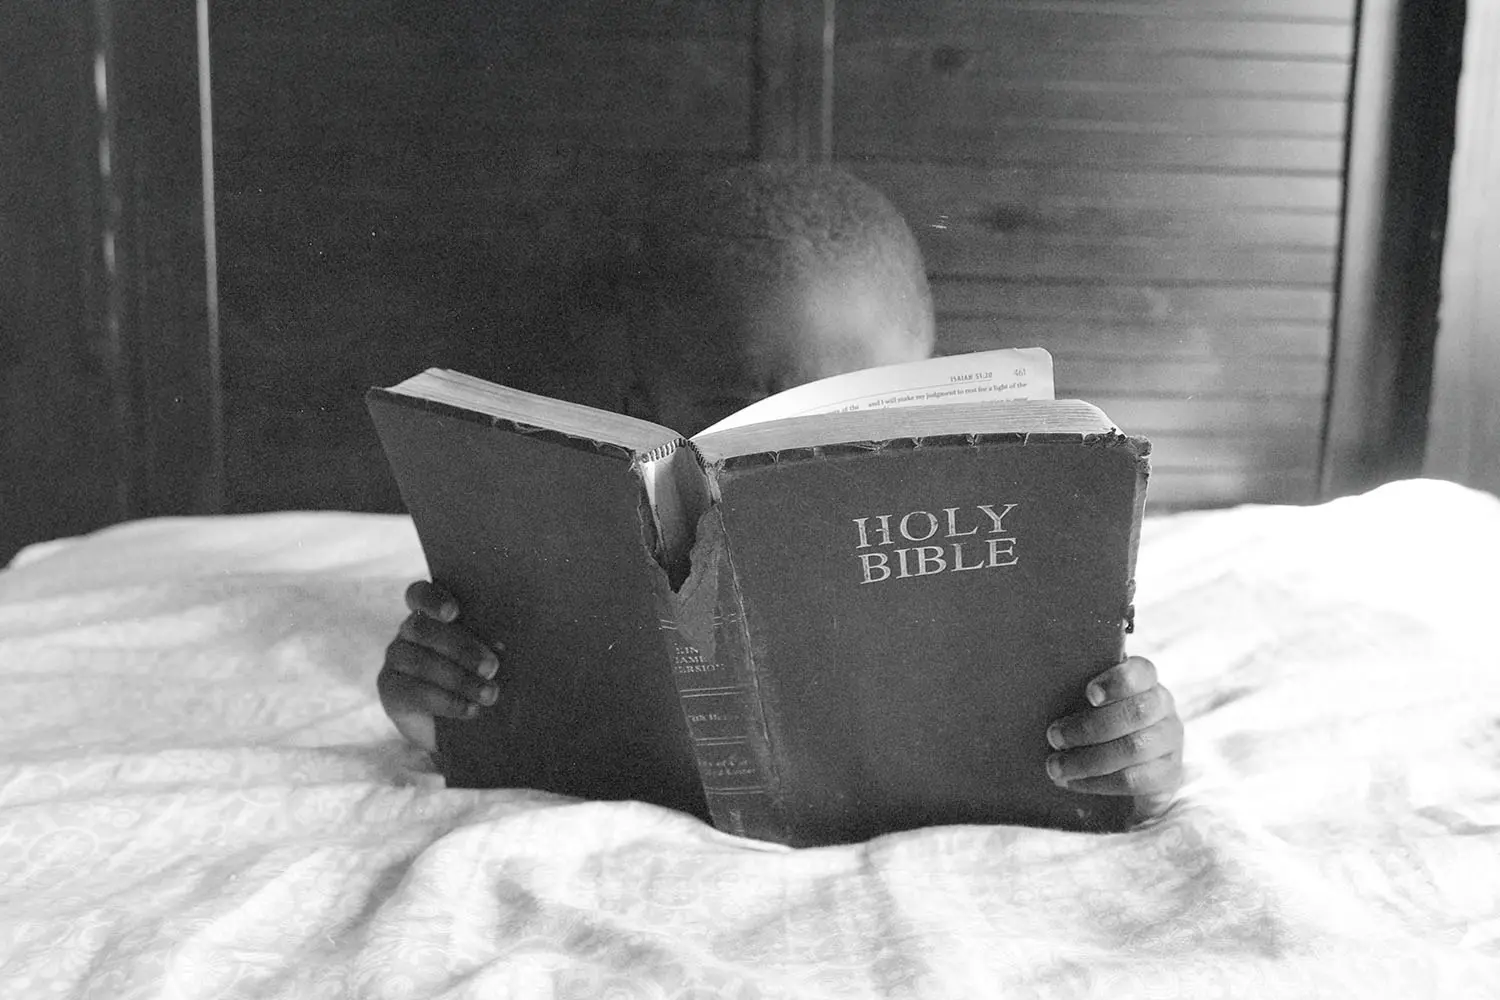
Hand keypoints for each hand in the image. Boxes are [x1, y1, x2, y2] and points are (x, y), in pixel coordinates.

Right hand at [377, 580, 501, 751]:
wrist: (455, 724)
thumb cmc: (480, 676)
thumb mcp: (485, 657)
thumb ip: (488, 645)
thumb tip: (501, 648)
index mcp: (432, 612)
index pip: (420, 594)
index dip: (434, 600)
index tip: (454, 613)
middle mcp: (409, 631)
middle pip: (423, 629)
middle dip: (461, 647)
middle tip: (492, 667)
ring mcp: (395, 659)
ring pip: (420, 662)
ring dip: (459, 679)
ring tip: (489, 694)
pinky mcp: (390, 690)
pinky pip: (414, 692)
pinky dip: (446, 701)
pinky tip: (470, 709)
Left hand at [1044, 656, 1182, 821]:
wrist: (1129, 767)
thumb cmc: (1098, 723)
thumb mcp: (1089, 703)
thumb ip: (1076, 693)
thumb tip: (1039, 687)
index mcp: (1145, 681)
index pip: (1141, 672)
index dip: (1117, 681)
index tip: (1089, 694)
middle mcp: (1163, 707)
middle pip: (1137, 713)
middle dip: (1089, 727)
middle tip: (1053, 737)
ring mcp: (1170, 741)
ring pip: (1134, 749)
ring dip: (1087, 760)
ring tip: (1055, 766)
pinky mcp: (1168, 774)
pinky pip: (1135, 780)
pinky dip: (1098, 783)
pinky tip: (1074, 782)